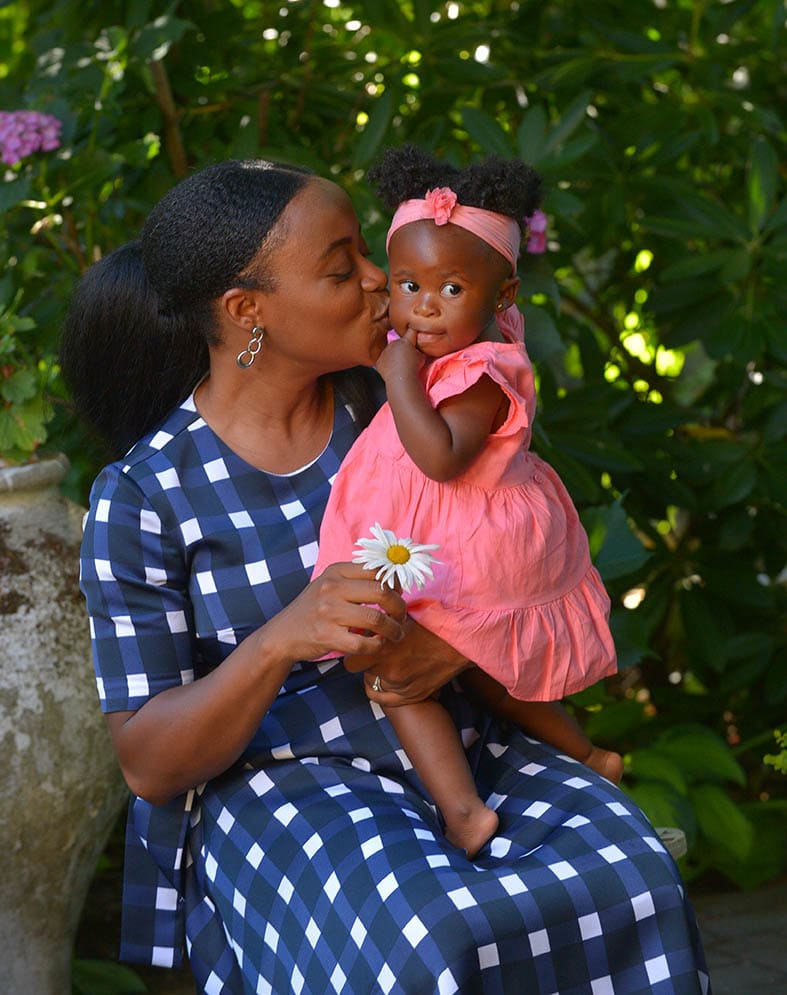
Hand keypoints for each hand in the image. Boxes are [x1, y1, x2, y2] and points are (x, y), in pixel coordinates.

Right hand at [263, 562, 405, 662]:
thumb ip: (356, 580)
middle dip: (399, 607)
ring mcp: (329, 612)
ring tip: (397, 634)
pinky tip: (378, 644)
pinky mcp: (327, 636)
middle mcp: (332, 587)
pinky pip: (364, 643)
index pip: (377, 570)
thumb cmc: (314, 609)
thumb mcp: (329, 585)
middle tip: (401, 617)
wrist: (283, 634)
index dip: (395, 584)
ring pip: (376, 619)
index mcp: (336, 571)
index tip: (399, 595)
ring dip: (393, 629)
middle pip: (382, 593)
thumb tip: (394, 581)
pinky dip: (377, 646)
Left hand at [345, 616, 469, 704]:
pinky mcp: (411, 696)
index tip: (358, 646)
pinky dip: (382, 689)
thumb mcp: (399, 619)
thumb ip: (376, 627)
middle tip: (373, 651)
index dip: (353, 653)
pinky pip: (383, 699)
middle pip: (361, 672)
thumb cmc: (430, 625)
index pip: (350, 662)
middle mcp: (390, 672)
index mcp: (384, 651)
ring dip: (376, 673)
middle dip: (364, 661)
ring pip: (373, 684)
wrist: (458, 642)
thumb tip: (357, 628)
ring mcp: (400, 687)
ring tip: (389, 660)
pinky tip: (387, 678)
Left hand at [374, 334, 424, 384]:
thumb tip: (417, 349)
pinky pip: (383, 360)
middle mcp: (394, 343)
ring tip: (400, 365)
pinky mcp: (379, 360)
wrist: (401, 378)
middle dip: (402, 349)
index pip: (410, 331)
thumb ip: (418, 350)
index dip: (412, 332)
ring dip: (394, 356)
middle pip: (399, 343)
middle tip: (407, 358)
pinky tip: (392, 369)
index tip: (413, 331)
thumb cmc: (413, 368)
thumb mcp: (421, 357)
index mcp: (405, 341)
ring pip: (390, 352)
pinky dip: (387, 364)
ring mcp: (385, 351)